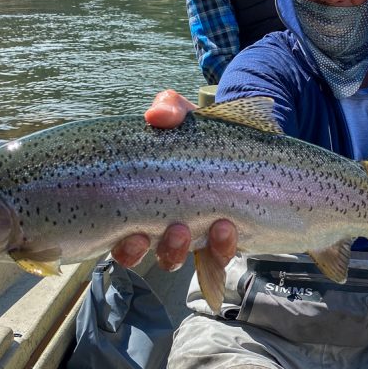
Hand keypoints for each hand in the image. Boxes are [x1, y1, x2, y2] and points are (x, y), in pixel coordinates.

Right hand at [110, 90, 237, 270]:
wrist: (244, 135)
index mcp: (144, 199)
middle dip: (164, 249)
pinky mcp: (220, 238)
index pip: (123, 235)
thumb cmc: (198, 131)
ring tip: (217, 225)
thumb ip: (168, 108)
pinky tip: (230, 228)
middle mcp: (163, 223)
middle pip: (154, 256)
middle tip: (179, 228)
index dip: (126, 246)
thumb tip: (154, 116)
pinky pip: (217, 257)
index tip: (135, 234)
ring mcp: (194, 234)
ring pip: (184, 260)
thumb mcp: (182, 114)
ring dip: (197, 249)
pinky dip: (222, 248)